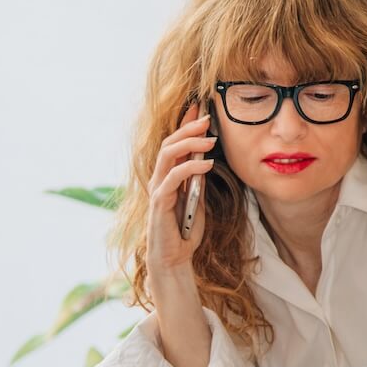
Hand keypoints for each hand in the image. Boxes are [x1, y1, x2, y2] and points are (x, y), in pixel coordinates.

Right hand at [146, 101, 217, 276]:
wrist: (174, 259)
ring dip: (189, 143)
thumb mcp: (197, 200)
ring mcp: (157, 189)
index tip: (200, 108)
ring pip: (167, 155)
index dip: (184, 124)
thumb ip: (197, 180)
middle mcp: (159, 179)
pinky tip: (206, 164)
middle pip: (168, 143)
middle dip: (188, 128)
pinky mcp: (159, 202)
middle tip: (208, 117)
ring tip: (209, 138)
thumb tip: (206, 158)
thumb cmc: (185, 231)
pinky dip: (190, 168)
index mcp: (167, 176)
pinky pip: (173, 178)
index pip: (174, 144)